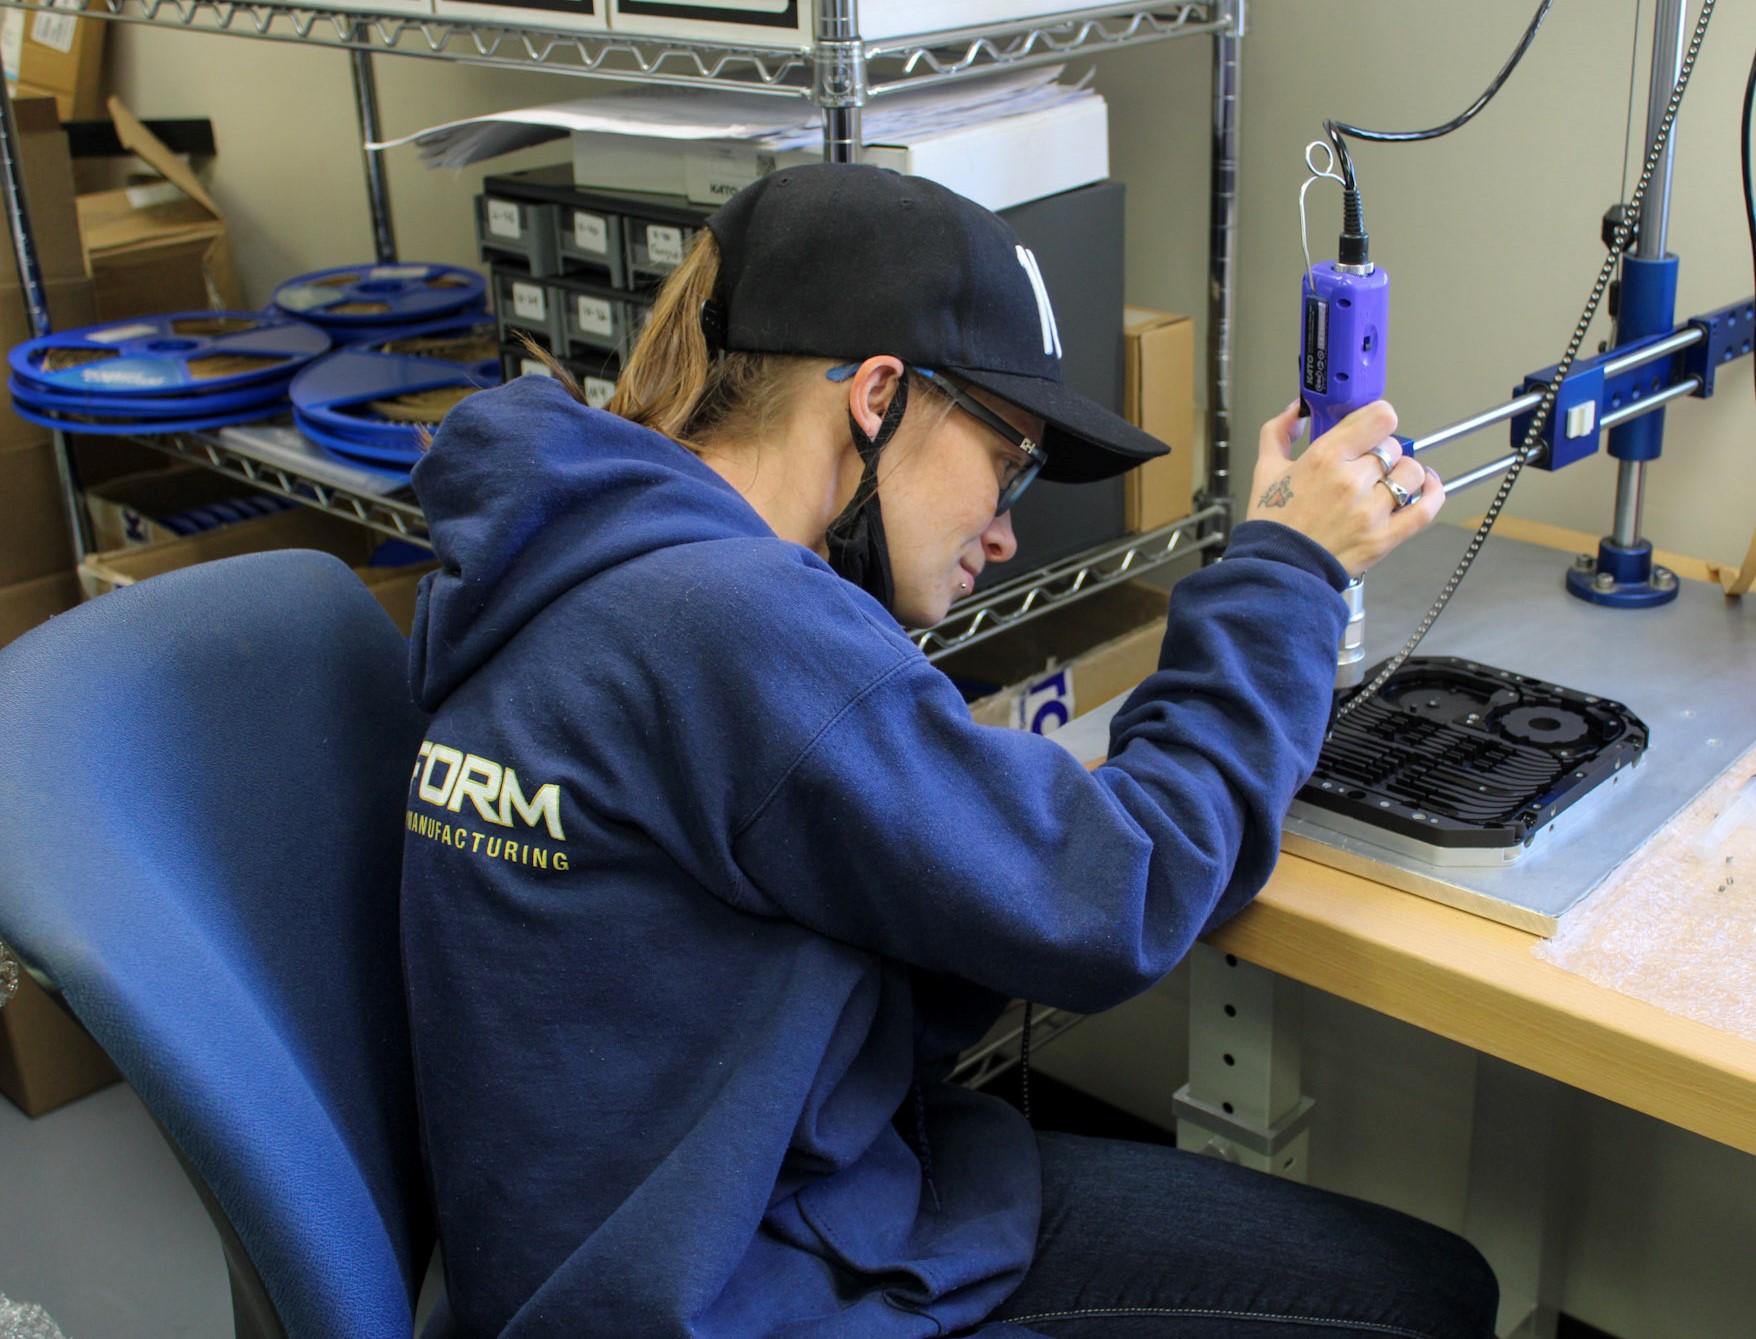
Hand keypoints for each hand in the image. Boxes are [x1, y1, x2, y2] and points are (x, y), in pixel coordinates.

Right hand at [1245, 399, 1443, 578]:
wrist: (1278, 569)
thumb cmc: (1273, 525)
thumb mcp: (1265, 470)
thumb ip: (1278, 433)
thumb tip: (1294, 412)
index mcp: (1325, 458)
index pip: (1379, 418)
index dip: (1378, 418)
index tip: (1372, 426)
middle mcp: (1351, 481)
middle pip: (1393, 447)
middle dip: (1381, 452)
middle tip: (1367, 465)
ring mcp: (1372, 510)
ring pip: (1411, 473)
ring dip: (1403, 473)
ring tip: (1388, 481)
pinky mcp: (1385, 536)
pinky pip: (1425, 508)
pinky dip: (1432, 493)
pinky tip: (1425, 487)